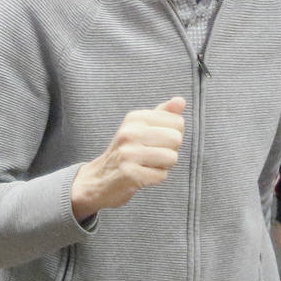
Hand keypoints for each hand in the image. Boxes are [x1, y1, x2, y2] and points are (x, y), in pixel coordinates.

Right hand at [70, 97, 185, 220]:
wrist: (99, 179)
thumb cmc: (127, 152)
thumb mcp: (141, 128)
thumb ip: (163, 114)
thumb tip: (181, 100)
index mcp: (135, 118)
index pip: (178, 122)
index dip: (172, 134)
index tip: (155, 141)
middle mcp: (130, 132)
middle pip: (176, 139)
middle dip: (170, 150)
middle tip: (151, 155)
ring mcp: (128, 153)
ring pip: (172, 158)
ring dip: (164, 165)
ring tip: (146, 165)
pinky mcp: (130, 174)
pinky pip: (161, 176)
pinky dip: (155, 178)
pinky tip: (141, 175)